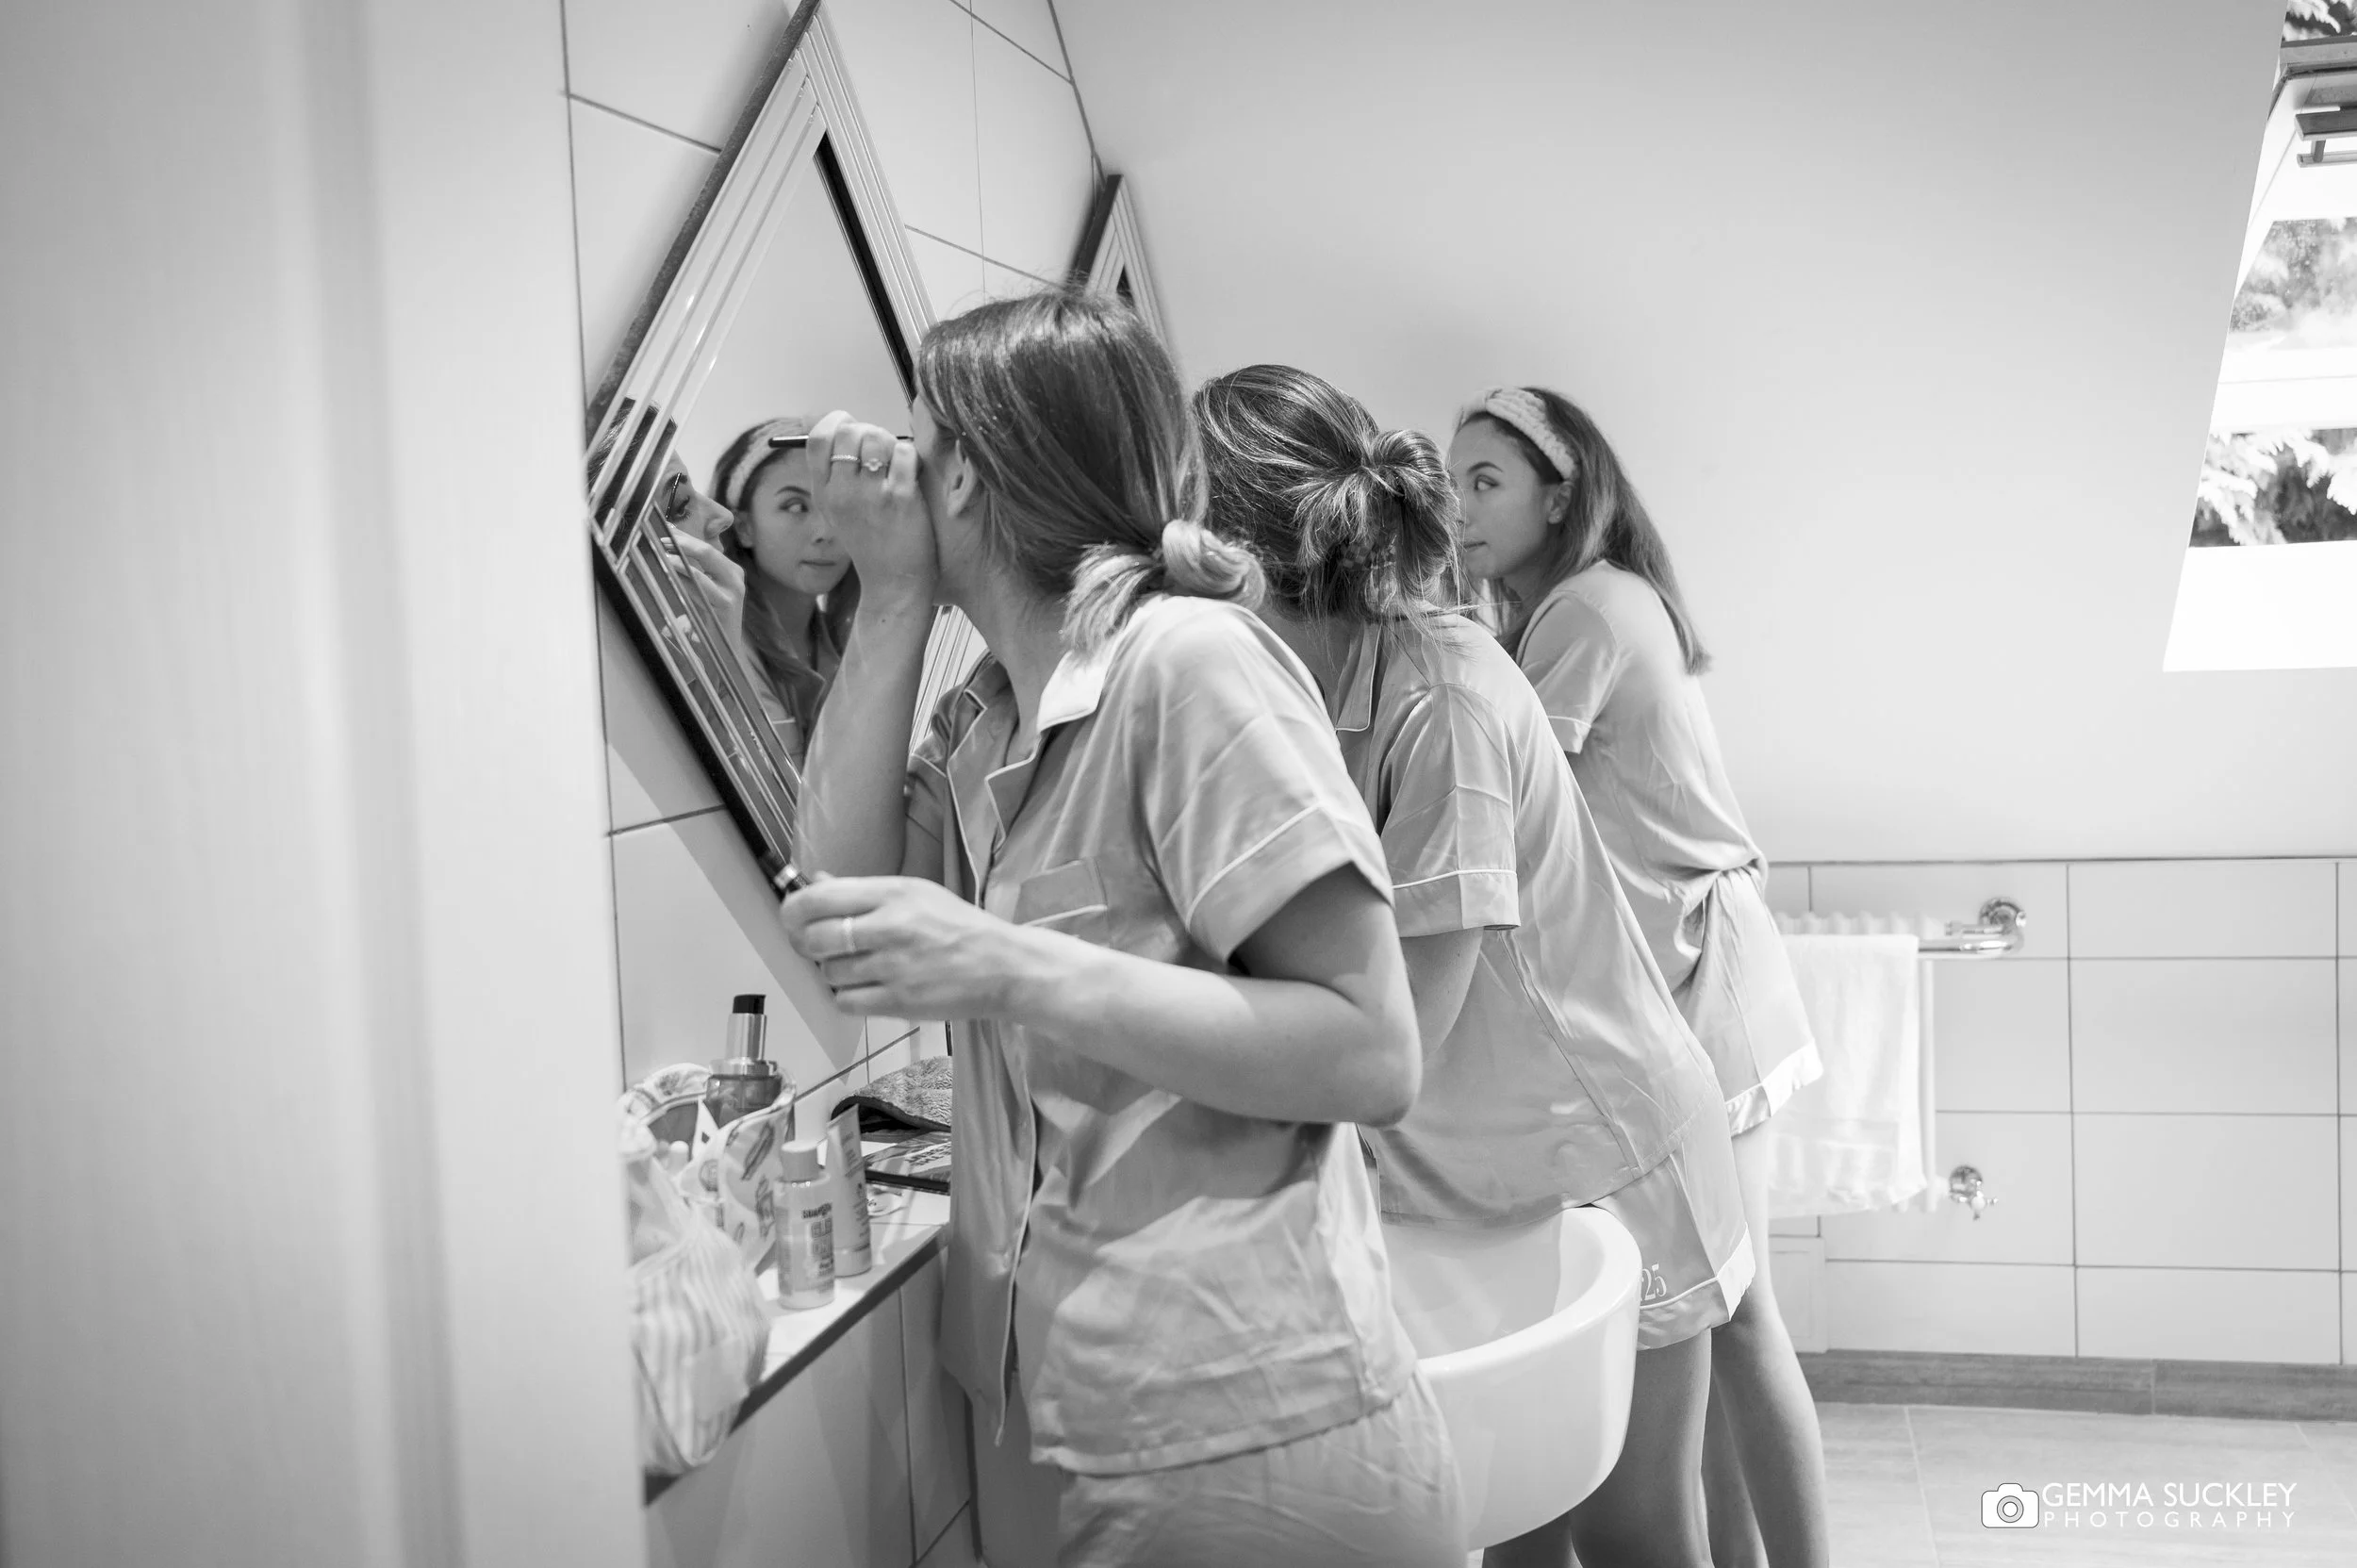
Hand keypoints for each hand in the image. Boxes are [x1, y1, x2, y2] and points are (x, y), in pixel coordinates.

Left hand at [661, 526, 744, 627]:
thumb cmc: (710, 623)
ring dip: (678, 557)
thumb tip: (669, 551)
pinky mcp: (725, 605)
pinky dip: (681, 575)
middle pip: (707, 551)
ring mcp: (732, 591)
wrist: (725, 653)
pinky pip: (699, 584)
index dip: (684, 537)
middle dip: (682, 542)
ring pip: (703, 565)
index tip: (665, 531)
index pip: (706, 547)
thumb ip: (692, 574)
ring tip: (660, 552)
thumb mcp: (703, 594)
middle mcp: (735, 578)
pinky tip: (668, 570)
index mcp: (731, 571)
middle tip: (660, 540)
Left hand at [780, 875, 1043, 1019]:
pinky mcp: (898, 1002)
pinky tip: (867, 986)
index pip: (817, 898)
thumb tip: (817, 882)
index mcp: (893, 893)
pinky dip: (848, 996)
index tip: (794, 916)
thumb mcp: (916, 893)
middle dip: (808, 943)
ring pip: (828, 972)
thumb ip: (863, 891)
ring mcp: (892, 968)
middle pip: (814, 938)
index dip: (793, 910)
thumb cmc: (960, 927)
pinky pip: (845, 1001)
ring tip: (859, 965)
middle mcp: (889, 927)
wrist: (1004, 968)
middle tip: (822, 944)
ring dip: (833, 971)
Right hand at [804, 410, 935, 608]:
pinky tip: (911, 476)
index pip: (819, 438)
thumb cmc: (871, 542)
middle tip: (879, 449)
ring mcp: (871, 495)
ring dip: (891, 444)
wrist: (893, 584)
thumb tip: (844, 424)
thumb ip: (834, 472)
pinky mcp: (901, 499)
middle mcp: (842, 492)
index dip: (837, 422)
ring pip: (877, 438)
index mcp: (823, 492)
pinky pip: (904, 453)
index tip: (851, 428)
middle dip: (868, 431)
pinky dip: (911, 458)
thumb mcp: (837, 510)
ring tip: (896, 464)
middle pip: (849, 431)